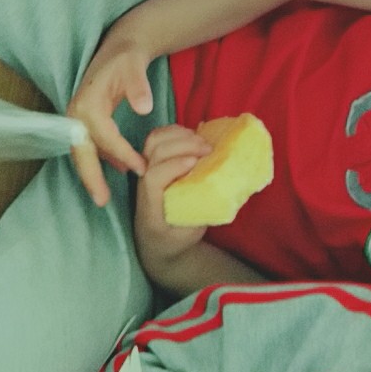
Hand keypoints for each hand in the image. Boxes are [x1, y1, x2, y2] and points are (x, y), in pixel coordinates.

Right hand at [68, 27, 156, 206]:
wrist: (120, 47)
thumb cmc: (127, 57)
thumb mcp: (134, 67)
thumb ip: (139, 87)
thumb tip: (145, 108)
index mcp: (87, 103)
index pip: (103, 136)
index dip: (122, 153)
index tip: (141, 168)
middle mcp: (76, 113)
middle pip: (81, 152)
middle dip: (90, 178)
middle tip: (102, 201)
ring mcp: (78, 117)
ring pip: (83, 152)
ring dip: (93, 173)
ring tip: (104, 196)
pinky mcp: (84, 120)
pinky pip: (90, 145)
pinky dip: (100, 159)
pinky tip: (118, 168)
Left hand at [133, 122, 212, 284]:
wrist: (156, 240)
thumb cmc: (175, 238)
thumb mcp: (191, 233)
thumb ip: (203, 212)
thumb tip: (227, 187)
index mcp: (150, 207)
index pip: (154, 178)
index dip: (173, 166)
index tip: (195, 163)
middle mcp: (143, 185)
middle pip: (155, 153)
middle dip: (183, 145)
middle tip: (208, 148)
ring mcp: (145, 170)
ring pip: (154, 141)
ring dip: (179, 135)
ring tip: (202, 141)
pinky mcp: (152, 161)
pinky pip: (158, 137)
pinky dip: (176, 131)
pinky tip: (193, 136)